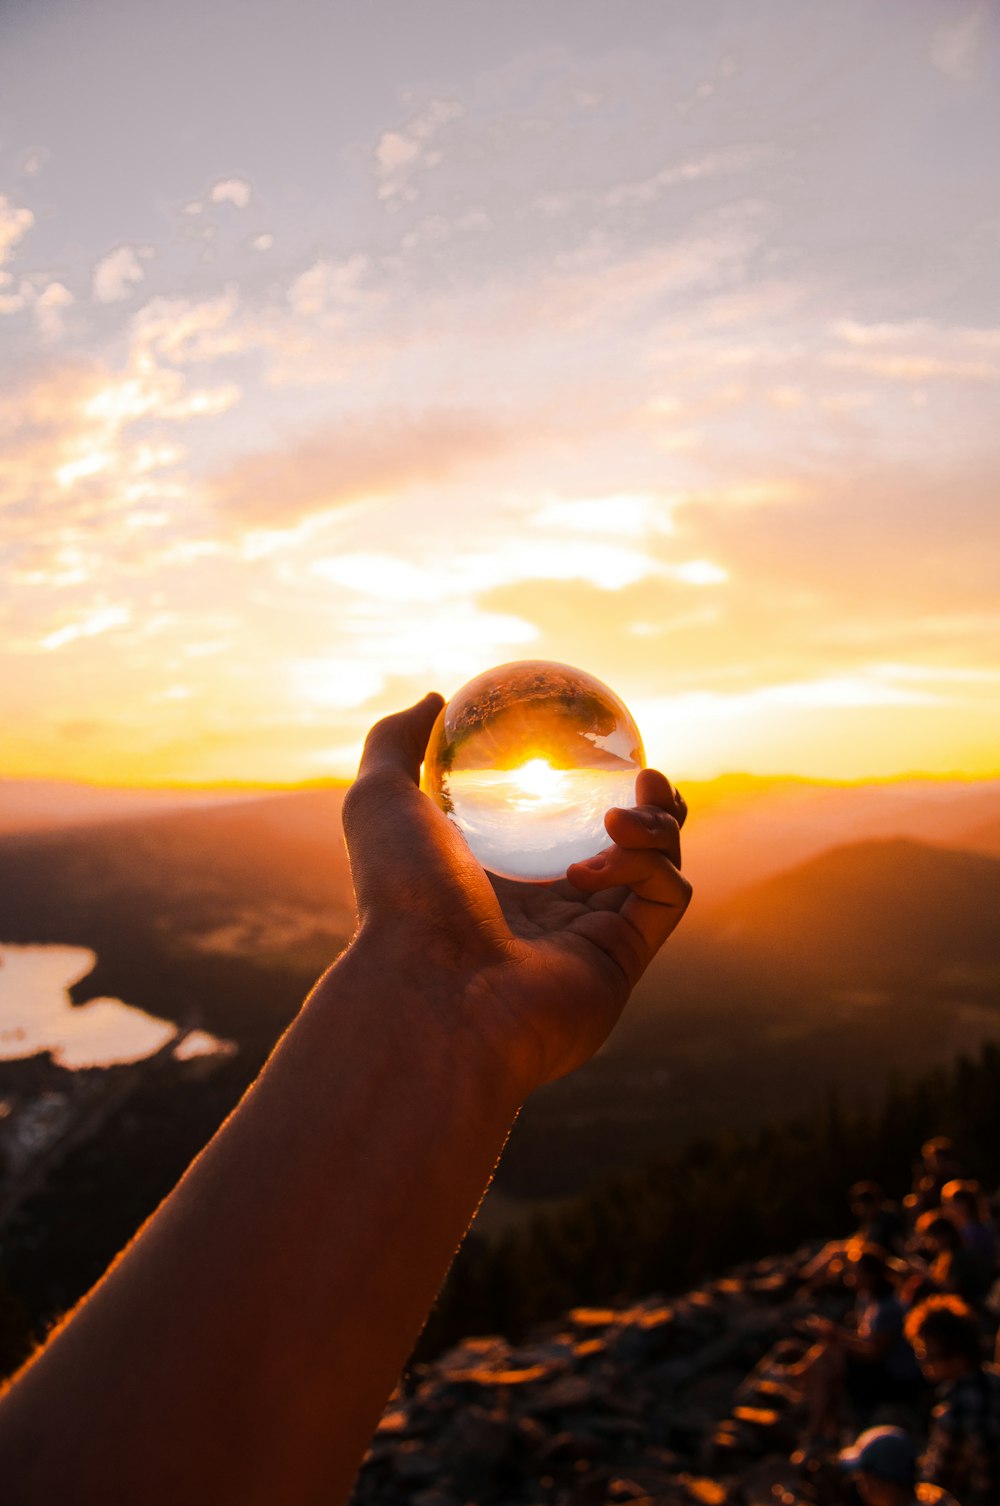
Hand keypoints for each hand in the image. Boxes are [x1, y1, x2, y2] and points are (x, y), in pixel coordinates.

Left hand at [341, 692, 691, 1099]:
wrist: (433, 990)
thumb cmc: (401, 898)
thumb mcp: (380, 800)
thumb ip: (397, 743)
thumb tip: (434, 699)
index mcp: (499, 882)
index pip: (559, 829)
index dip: (591, 787)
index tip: (600, 747)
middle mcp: (548, 915)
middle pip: (624, 849)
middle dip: (649, 808)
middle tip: (646, 776)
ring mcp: (588, 942)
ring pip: (656, 868)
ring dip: (657, 825)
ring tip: (623, 812)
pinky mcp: (621, 961)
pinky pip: (666, 896)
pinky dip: (652, 862)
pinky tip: (606, 850)